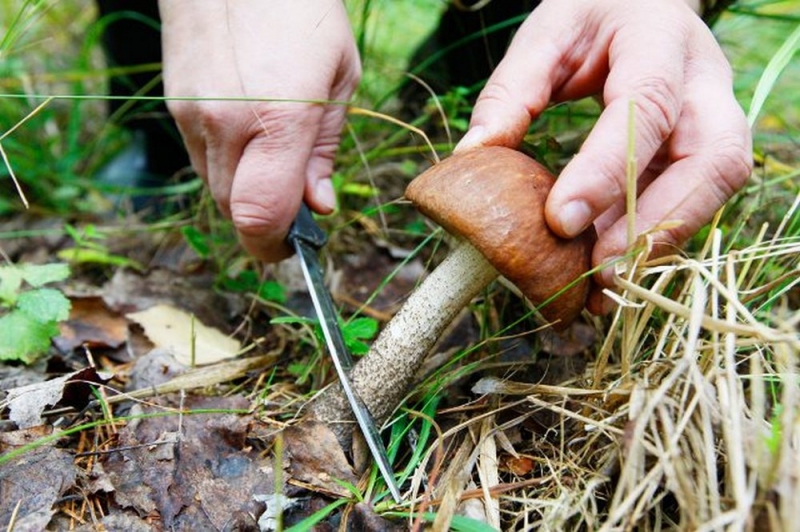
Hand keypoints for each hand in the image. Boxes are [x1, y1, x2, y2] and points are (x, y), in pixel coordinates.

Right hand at [159, 1, 360, 260]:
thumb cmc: (301, 11)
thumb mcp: (339, 78)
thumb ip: (323, 150)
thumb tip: (317, 207)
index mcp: (279, 118)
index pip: (259, 216)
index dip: (273, 246)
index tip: (292, 248)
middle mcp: (226, 123)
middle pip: (234, 212)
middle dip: (264, 222)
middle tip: (294, 205)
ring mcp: (192, 114)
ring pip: (213, 188)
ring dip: (244, 193)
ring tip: (273, 158)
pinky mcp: (175, 103)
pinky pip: (199, 158)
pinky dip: (226, 164)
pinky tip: (247, 133)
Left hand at [455, 0, 751, 313]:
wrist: (645, 3)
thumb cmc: (594, 14)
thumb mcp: (546, 34)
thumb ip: (512, 90)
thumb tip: (472, 155)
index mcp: (660, 41)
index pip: (646, 109)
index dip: (609, 170)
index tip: (560, 221)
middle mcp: (705, 84)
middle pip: (712, 161)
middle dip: (658, 224)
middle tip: (600, 271)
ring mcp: (715, 119)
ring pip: (713, 191)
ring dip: (659, 244)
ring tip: (602, 291)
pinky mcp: (705, 151)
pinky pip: (691, 202)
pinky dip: (652, 240)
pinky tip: (609, 270)